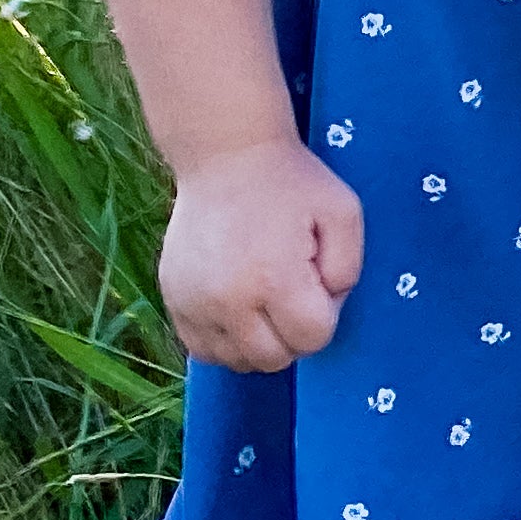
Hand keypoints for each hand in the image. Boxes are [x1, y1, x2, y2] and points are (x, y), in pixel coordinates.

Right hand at [157, 137, 363, 371]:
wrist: (226, 157)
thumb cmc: (291, 184)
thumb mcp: (343, 214)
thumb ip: (348, 270)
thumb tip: (327, 307)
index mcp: (274, 280)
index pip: (313, 339)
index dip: (325, 314)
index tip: (316, 280)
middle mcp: (228, 302)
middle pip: (274, 359)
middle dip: (294, 334)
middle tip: (292, 291)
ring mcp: (194, 304)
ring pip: (236, 361)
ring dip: (259, 343)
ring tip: (264, 300)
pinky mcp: (172, 300)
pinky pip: (203, 349)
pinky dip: (226, 340)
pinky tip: (238, 308)